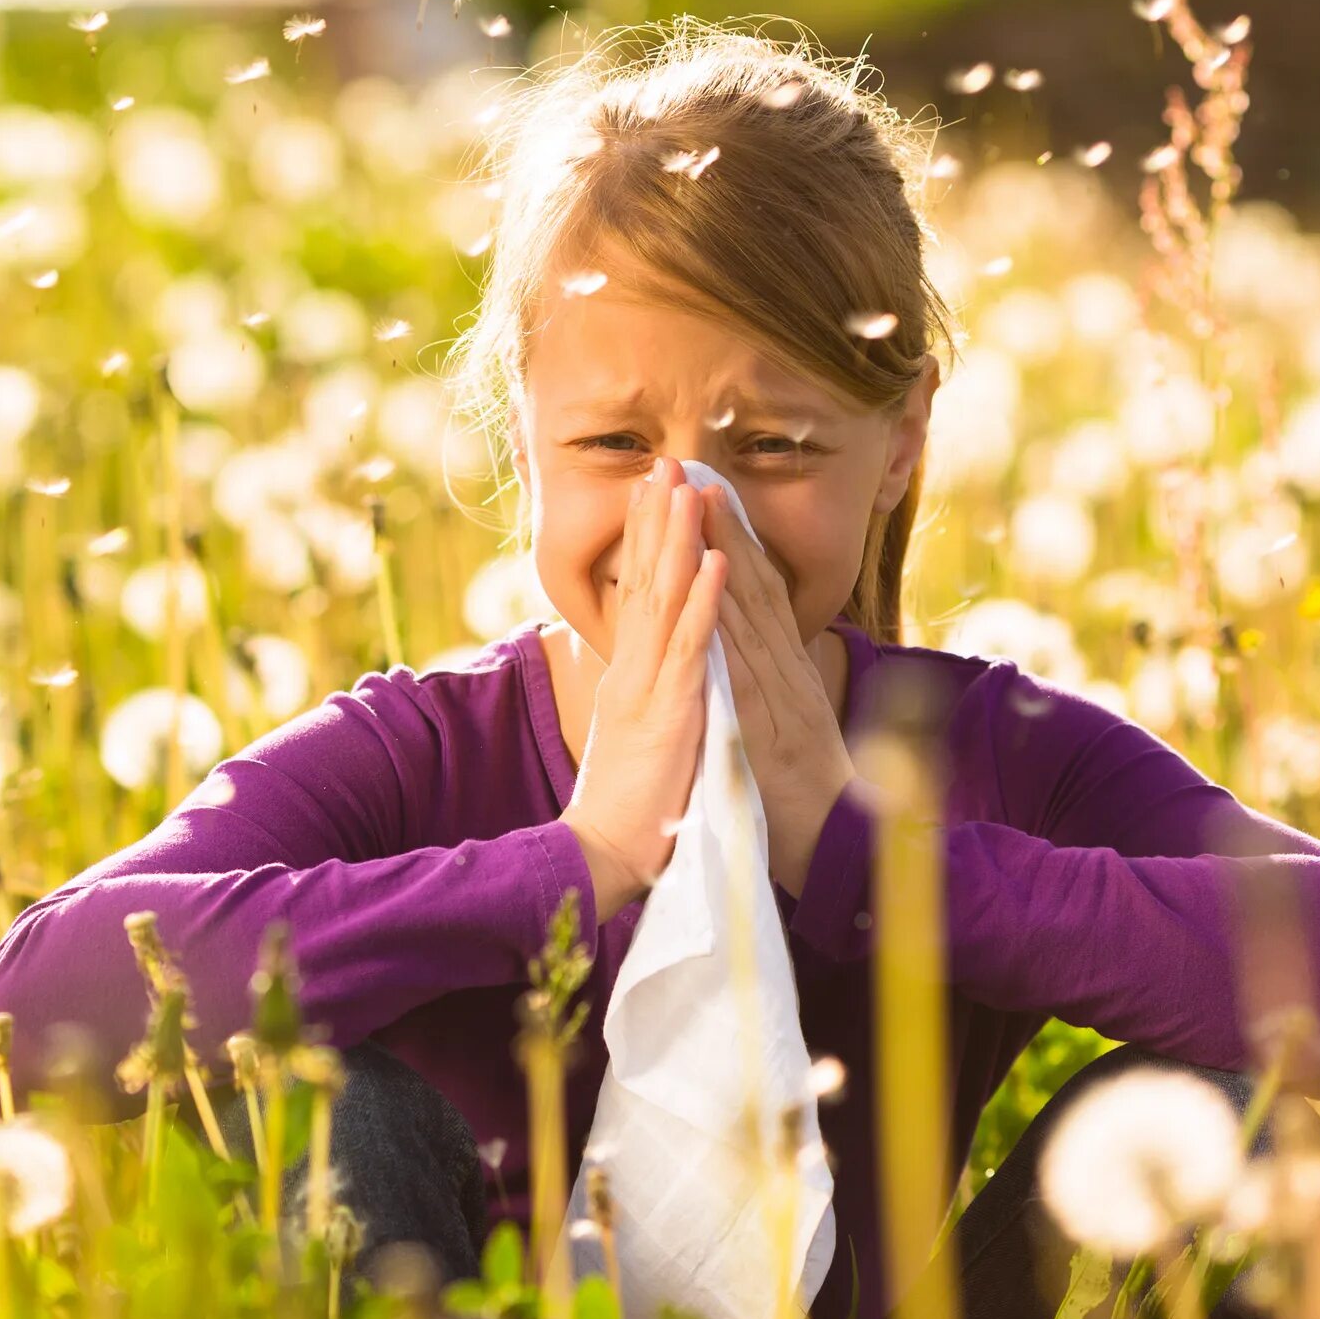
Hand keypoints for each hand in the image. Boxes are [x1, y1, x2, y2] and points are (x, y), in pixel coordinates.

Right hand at [560, 460, 728, 913]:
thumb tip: (647, 672)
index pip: (636, 594)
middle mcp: (632, 671)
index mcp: (628, 676)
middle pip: (644, 581)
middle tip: (664, 463)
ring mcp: (649, 687)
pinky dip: (704, 601)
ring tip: (687, 488)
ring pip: (665, 599)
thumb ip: (643, 698)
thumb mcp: (635, 738)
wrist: (604, 856)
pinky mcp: (670, 711)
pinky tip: (715, 561)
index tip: (654, 493)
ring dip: (678, 540)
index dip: (647, 541)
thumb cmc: (628, 808)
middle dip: (655, 520)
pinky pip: (691, 647)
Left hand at [696, 482, 860, 899]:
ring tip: (698, 501)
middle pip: (752, 586)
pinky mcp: (768, 726)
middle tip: (694, 469)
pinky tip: (714, 584)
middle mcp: (786, 672)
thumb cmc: (803, 797)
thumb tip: (752, 658)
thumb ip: (770, 690)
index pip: (757, 594)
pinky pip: (744, 667)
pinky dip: (729, 623)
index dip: (732, 541)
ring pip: (749, 612)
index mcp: (785, 673)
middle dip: (723, 526)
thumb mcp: (785, 730)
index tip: (706, 493)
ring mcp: (780, 695)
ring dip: (724, 553)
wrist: (838, 851)